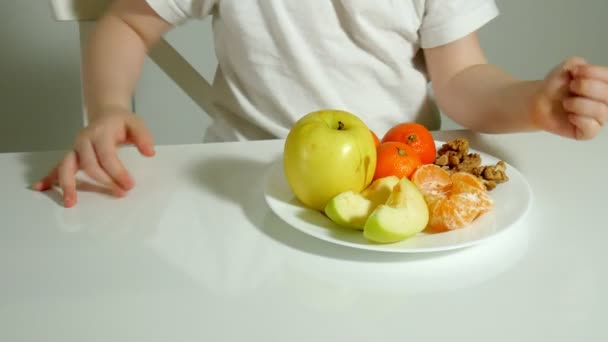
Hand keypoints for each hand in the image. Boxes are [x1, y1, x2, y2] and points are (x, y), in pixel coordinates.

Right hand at [33, 107, 154, 207]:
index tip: (130, 185)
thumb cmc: (121, 122)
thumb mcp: (136, 123)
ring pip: (66, 166)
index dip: (118, 172)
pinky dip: (49, 177)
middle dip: (103, 181)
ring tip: (70, 202)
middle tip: (120, 194)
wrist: (106, 113)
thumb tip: (150, 152)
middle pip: (88, 164)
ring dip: (67, 184)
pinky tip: (41, 188)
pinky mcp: (71, 155)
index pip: (107, 156)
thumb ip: (143, 137)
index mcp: (99, 133)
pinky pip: (57, 167)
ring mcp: (75, 148)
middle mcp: (83, 140)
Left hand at [532, 57, 607, 139]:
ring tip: (566, 103)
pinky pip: (591, 128)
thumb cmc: (556, 85)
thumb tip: (582, 68)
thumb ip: (576, 63)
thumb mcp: (565, 68)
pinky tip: (570, 116)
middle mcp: (606, 101)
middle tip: (571, 86)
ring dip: (579, 104)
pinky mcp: (588, 132)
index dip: (596, 73)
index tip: (575, 72)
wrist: (539, 102)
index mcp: (604, 84)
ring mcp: (599, 118)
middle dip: (588, 87)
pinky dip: (579, 119)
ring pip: (601, 111)